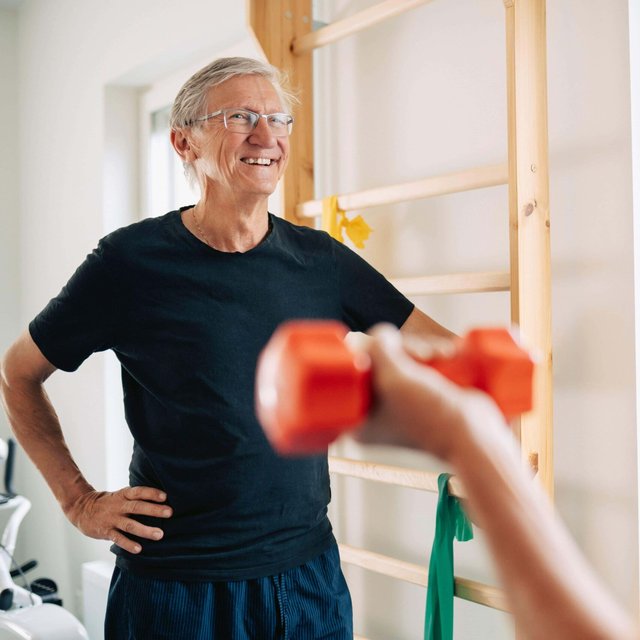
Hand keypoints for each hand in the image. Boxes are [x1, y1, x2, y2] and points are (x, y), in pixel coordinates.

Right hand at [64, 486, 172, 553]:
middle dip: (154, 510)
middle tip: (169, 513)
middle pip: (137, 507)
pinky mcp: (106, 531)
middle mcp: (119, 505)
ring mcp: (112, 519)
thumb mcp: (121, 495)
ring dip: (145, 530)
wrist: (81, 508)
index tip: (165, 496)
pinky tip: (139, 549)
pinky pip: (118, 538)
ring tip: (159, 535)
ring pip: (130, 525)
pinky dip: (128, 544)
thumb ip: (136, 498)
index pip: (139, 492)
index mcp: (123, 494)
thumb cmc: (108, 502)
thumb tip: (160, 501)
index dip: (151, 493)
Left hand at [354, 324, 502, 460]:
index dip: (374, 351)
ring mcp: (402, 404)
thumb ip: (378, 349)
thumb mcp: (394, 377)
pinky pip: (420, 365)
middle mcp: (377, 413)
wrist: (475, 434)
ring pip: (402, 358)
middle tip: (424, 356)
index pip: (354, 369)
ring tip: (442, 355)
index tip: (396, 354)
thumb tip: (382, 334)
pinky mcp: (425, 396)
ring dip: (423, 348)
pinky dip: (432, 355)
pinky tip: (446, 354)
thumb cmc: (430, 413)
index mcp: (360, 419)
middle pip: (379, 360)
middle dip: (405, 349)